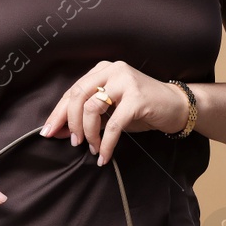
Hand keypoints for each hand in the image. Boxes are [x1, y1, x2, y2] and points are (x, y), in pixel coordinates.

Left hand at [40, 60, 190, 166]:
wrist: (177, 107)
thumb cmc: (142, 109)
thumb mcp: (111, 110)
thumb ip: (88, 116)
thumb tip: (60, 131)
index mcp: (103, 70)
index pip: (73, 90)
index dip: (58, 112)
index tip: (48, 131)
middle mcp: (112, 71)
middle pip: (77, 96)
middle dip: (69, 123)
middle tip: (72, 142)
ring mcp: (125, 82)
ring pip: (92, 108)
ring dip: (89, 133)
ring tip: (92, 148)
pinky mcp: (137, 98)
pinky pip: (113, 124)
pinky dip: (106, 142)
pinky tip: (104, 155)